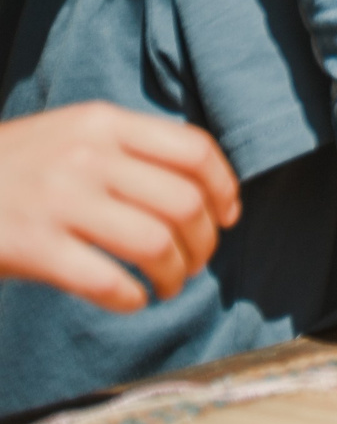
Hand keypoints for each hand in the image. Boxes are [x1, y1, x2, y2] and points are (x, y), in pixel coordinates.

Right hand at [0, 104, 240, 310]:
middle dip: (204, 241)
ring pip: (154, 243)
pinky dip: (132, 298)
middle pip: (183, 202)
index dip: (224, 189)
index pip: (194, 151)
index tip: (228, 217)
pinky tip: (131, 301)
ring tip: (170, 285)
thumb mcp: (71, 134)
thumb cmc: (15, 167)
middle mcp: (86, 155)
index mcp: (103, 122)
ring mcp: (56, 200)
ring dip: (176, 274)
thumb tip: (204, 187)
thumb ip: (130, 148)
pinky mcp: (30, 245)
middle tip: (197, 262)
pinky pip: (106, 281)